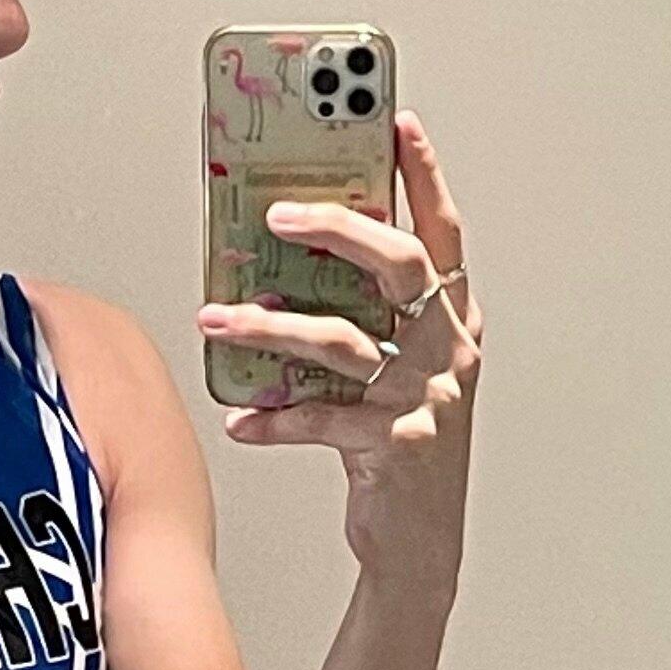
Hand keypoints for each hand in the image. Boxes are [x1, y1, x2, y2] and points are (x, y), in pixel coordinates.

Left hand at [197, 109, 481, 592]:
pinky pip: (319, 418)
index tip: (396, 123)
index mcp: (453, 321)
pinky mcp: (394, 446)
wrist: (419, 547)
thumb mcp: (395, 371)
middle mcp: (448, 351)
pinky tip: (240, 420)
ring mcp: (426, 398)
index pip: (443, 232)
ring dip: (270, 326)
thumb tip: (280, 263)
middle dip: (336, 228)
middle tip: (274, 215)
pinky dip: (273, 418)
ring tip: (217, 317)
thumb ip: (363, 316)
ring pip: (342, 340)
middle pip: (398, 265)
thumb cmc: (398, 446)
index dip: (423, 176)